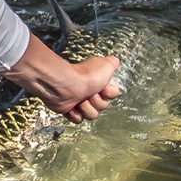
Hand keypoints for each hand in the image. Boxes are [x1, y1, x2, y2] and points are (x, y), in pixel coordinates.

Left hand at [3, 33, 119, 123]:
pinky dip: (75, 114)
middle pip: (103, 106)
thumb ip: (113, 63)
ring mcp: (78, 100)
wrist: (66, 85)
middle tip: (89, 94)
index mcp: (99, 81)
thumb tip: (114, 61)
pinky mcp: (68, 109)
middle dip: (97, 102)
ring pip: (92, 114)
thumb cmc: (86, 76)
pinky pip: (78, 119)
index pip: (112, 94)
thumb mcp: (107, 65)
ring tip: (80, 101)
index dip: (110, 93)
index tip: (104, 89)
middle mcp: (89, 90)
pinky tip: (71, 106)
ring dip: (87, 109)